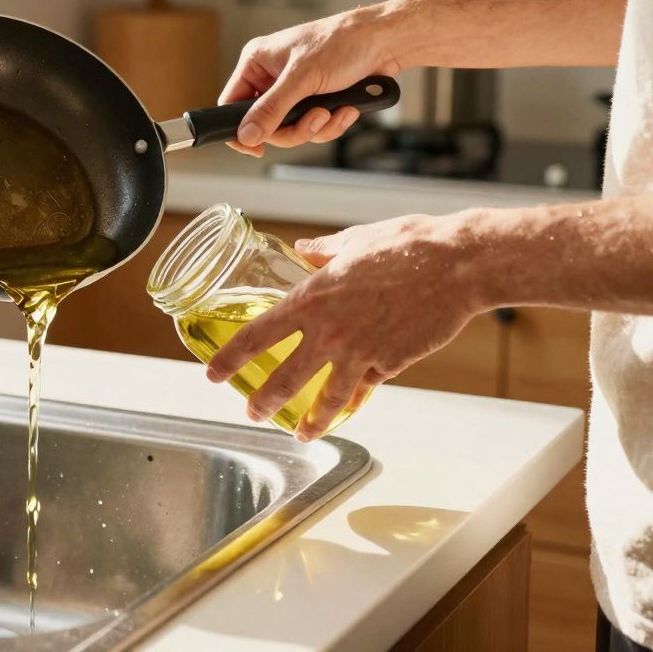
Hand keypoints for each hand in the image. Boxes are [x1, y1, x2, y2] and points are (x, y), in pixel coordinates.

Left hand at [206, 213, 485, 440]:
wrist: (459, 265)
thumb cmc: (409, 244)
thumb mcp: (354, 240)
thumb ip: (323, 251)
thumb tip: (305, 249)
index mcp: (312, 298)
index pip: (257, 335)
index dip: (230, 357)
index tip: (212, 374)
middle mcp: (329, 331)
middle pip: (283, 378)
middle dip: (262, 401)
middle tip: (252, 412)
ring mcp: (360, 352)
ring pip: (324, 398)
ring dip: (309, 420)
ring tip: (298, 432)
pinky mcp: (390, 364)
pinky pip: (365, 387)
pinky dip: (354, 398)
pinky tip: (345, 409)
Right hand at [220, 7, 402, 156]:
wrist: (385, 43)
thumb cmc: (343, 43)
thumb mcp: (302, 78)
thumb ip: (271, 109)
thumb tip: (246, 134)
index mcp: (257, 62)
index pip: (231, 104)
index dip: (241, 129)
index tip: (255, 147)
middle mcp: (272, 78)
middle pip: (265, 125)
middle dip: (294, 128)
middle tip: (314, 118)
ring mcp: (294, 92)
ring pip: (291, 130)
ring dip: (316, 127)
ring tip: (333, 110)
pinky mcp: (315, 101)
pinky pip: (313, 128)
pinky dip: (331, 124)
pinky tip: (346, 109)